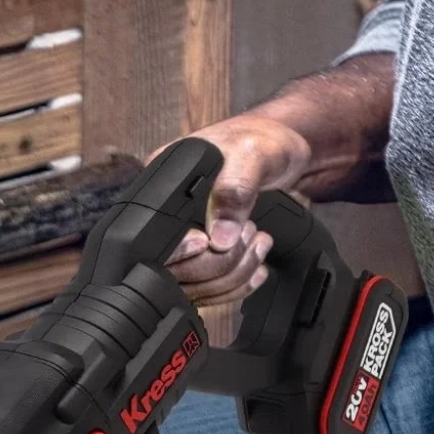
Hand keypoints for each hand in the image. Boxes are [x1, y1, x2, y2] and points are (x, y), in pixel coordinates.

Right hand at [153, 113, 312, 305]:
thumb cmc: (261, 141)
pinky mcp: (199, 257)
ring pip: (193, 288)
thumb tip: (218, 237)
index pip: (155, 241)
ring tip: (257, 244)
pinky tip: (253, 267)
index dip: (185, 252)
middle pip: (174, 273)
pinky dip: (235, 287)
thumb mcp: (252, 155)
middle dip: (221, 264)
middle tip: (249, 233)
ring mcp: (180, 242)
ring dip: (234, 276)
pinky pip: (208, 291)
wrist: (278, 150)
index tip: (211, 240)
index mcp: (158, 184)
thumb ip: (235, 190)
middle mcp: (162, 217)